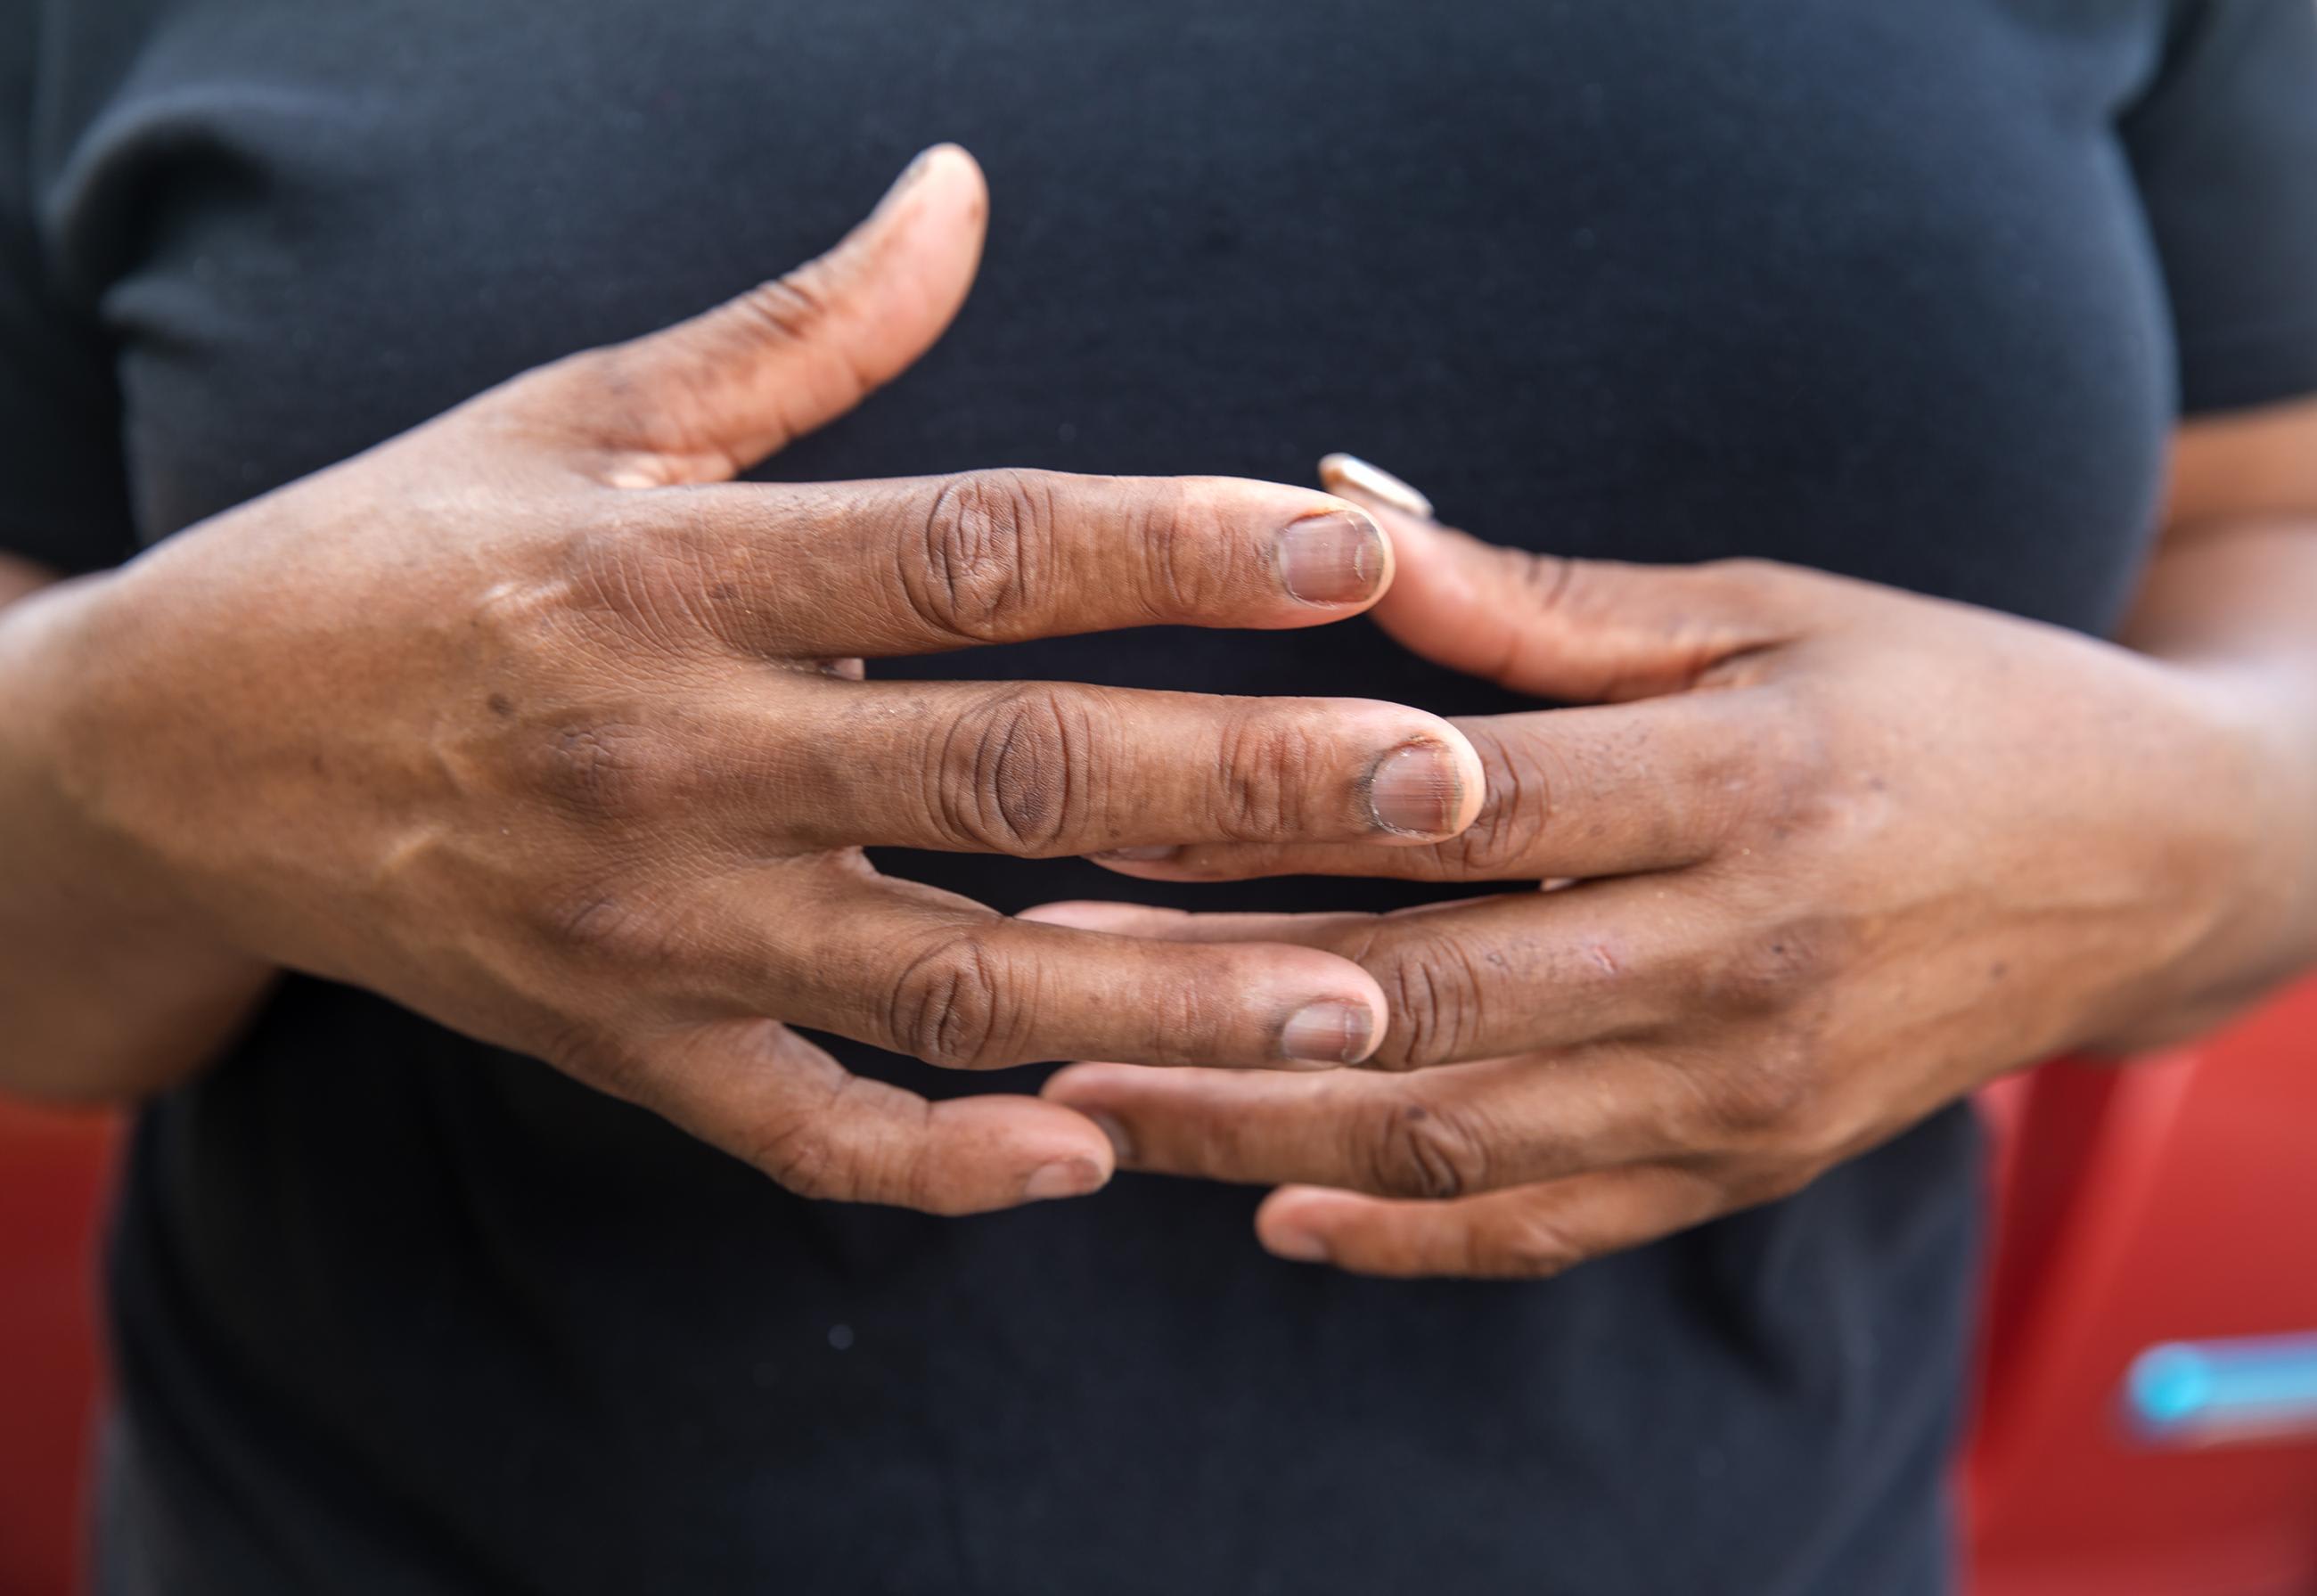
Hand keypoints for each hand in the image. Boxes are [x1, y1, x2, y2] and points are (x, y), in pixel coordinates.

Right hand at [21, 157, 1484, 1212]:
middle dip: (1236, 786)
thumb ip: (799, 330)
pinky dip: (939, 1165)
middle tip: (1448, 790)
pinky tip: (1087, 1160)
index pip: (968, 551)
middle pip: (1000, 772)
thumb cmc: (404, 558)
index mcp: (679, 574)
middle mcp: (676, 758)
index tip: (1353, 551)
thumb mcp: (579, 414)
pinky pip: (799, 1135)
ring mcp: (650, 928)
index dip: (1169, 547)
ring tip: (1356, 1013)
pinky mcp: (620, 1051)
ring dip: (1158, 1005)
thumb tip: (962, 183)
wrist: (177, 756)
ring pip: (942, 979)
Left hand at [1038, 456, 2287, 1272]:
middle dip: (1209, 1000)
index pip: (1461, 813)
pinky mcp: (1747, 1165)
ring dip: (1256, 1132)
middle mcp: (1743, 957)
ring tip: (1093, 1103)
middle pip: (1429, 1000)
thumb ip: (1543, 603)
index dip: (1267, 820)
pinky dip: (1410, 1234)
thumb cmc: (1937, 699)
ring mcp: (1745, 1089)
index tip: (1096, 818)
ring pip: (1460, 1139)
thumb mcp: (1766, 611)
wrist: (2146, 860)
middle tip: (1029, 985)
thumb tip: (1336, 517)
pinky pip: (1556, 1227)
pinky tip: (1277, 1213)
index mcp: (1745, 784)